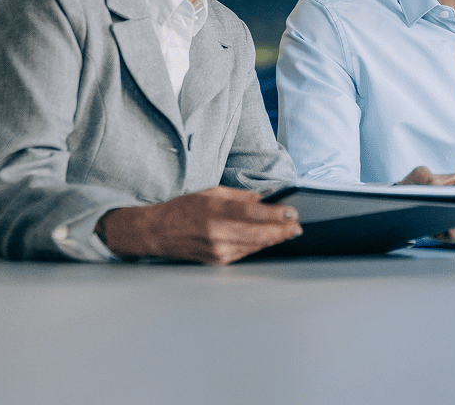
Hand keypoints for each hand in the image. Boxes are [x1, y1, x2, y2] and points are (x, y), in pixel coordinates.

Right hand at [96, 186, 302, 264]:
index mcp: (214, 211)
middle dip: (282, 230)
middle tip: (297, 226)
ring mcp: (217, 250)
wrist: (157, 233)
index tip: (292, 212)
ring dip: (274, 239)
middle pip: (258, 233)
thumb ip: (239, 196)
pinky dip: (259, 246)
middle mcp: (216, 233)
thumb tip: (264, 198)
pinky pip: (245, 253)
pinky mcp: (217, 261)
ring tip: (289, 231)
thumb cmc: (182, 208)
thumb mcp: (210, 192)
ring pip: (255, 246)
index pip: (252, 213)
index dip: (275, 214)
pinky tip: (269, 239)